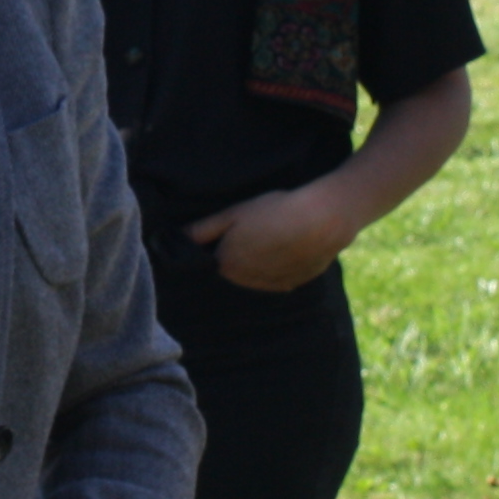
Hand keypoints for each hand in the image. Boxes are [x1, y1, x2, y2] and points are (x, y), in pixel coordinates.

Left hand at [182, 183, 353, 292]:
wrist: (321, 221)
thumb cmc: (274, 212)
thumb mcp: (233, 214)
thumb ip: (202, 230)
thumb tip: (176, 238)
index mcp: (226, 265)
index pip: (211, 261)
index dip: (216, 245)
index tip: (226, 233)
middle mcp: (245, 283)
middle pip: (232, 270)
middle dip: (235, 255)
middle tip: (252, 231)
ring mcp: (270, 286)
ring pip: (253, 277)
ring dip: (255, 264)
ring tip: (269, 238)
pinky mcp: (291, 285)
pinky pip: (275, 279)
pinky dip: (276, 267)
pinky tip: (284, 249)